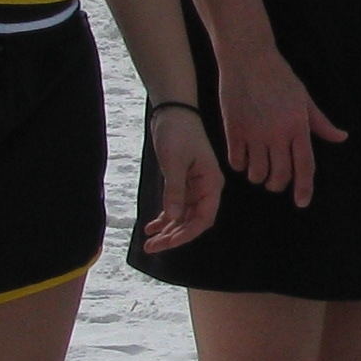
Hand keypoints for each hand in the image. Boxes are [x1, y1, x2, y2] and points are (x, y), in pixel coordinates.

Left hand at [139, 106, 222, 250]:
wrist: (173, 113)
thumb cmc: (178, 133)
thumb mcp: (174, 163)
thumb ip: (175, 191)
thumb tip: (174, 219)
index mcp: (211, 184)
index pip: (204, 218)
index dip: (187, 234)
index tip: (168, 243)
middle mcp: (206, 189)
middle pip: (193, 222)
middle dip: (174, 237)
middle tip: (152, 247)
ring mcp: (195, 187)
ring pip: (183, 217)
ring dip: (168, 230)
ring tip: (149, 242)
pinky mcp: (183, 183)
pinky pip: (176, 207)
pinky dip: (164, 218)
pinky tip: (151, 227)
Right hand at [218, 43, 346, 204]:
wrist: (248, 58)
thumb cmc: (279, 76)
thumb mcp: (304, 99)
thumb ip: (320, 123)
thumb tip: (342, 137)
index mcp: (298, 126)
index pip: (305, 166)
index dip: (304, 188)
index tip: (302, 203)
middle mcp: (277, 133)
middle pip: (280, 175)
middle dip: (278, 185)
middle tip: (276, 182)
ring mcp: (253, 133)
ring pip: (256, 173)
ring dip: (258, 177)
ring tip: (259, 170)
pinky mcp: (233, 130)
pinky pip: (236, 161)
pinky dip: (240, 166)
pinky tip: (243, 159)